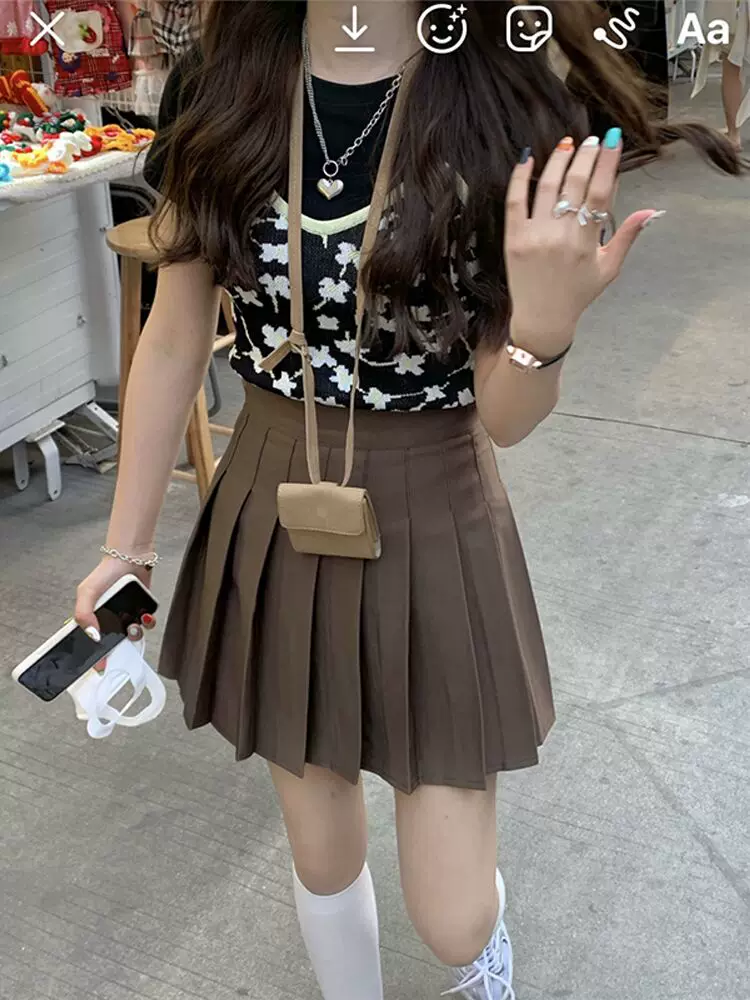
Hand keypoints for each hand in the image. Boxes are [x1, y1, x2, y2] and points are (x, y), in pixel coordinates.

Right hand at [75, 558, 155, 669]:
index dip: (97, 656)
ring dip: (135, 634)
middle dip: (119, 647)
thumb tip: (92, 636)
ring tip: (134, 625)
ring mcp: (127, 614)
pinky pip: (147, 623)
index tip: (101, 666)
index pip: (94, 642)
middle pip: (115, 642)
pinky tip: (145, 616)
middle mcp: (111, 619)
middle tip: (122, 645)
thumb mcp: (86, 593)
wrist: (129, 556)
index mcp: (94, 617)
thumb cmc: (105, 573)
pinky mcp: (142, 609)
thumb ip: (83, 614)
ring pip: (133, 634)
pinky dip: (148, 622)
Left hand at [504, 132, 661, 355]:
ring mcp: (535, 236)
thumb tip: (650, 211)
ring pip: (547, 186)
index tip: (612, 139)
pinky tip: (528, 159)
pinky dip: (520, 178)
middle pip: (575, 183)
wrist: (542, 318)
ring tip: (568, 144)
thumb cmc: (578, 294)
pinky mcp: (514, 239)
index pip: (600, 192)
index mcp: (587, 242)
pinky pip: (514, 201)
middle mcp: (561, 236)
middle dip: (585, 155)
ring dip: (558, 160)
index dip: (607, 162)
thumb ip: (627, 237)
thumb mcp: (609, 269)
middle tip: (592, 139)